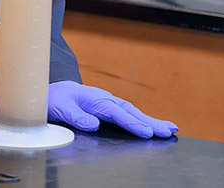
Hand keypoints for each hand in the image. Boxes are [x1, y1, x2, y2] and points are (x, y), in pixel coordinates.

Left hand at [47, 81, 176, 137]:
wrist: (53, 91)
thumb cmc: (55, 100)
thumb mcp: (60, 109)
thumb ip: (76, 117)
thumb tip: (94, 124)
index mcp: (95, 99)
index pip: (117, 114)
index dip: (132, 124)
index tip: (148, 133)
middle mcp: (105, 99)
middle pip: (131, 112)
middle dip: (151, 122)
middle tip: (169, 132)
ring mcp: (109, 103)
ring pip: (134, 112)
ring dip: (152, 121)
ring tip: (171, 130)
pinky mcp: (110, 108)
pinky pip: (129, 114)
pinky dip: (143, 120)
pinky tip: (154, 127)